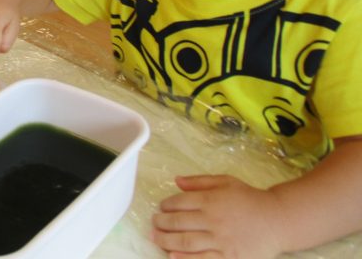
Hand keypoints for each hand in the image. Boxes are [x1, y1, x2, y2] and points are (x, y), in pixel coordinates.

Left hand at [152, 174, 284, 258]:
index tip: (161, 208)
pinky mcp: (228, 257)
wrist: (277, 220)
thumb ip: (199, 181)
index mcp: (211, 200)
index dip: (165, 205)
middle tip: (154, 223)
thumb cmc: (249, 199)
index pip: (179, 202)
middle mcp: (213, 220)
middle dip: (160, 223)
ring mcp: (220, 241)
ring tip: (156, 237)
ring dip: (165, 240)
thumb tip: (176, 180)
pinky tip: (172, 255)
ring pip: (185, 242)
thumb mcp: (225, 182)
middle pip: (178, 222)